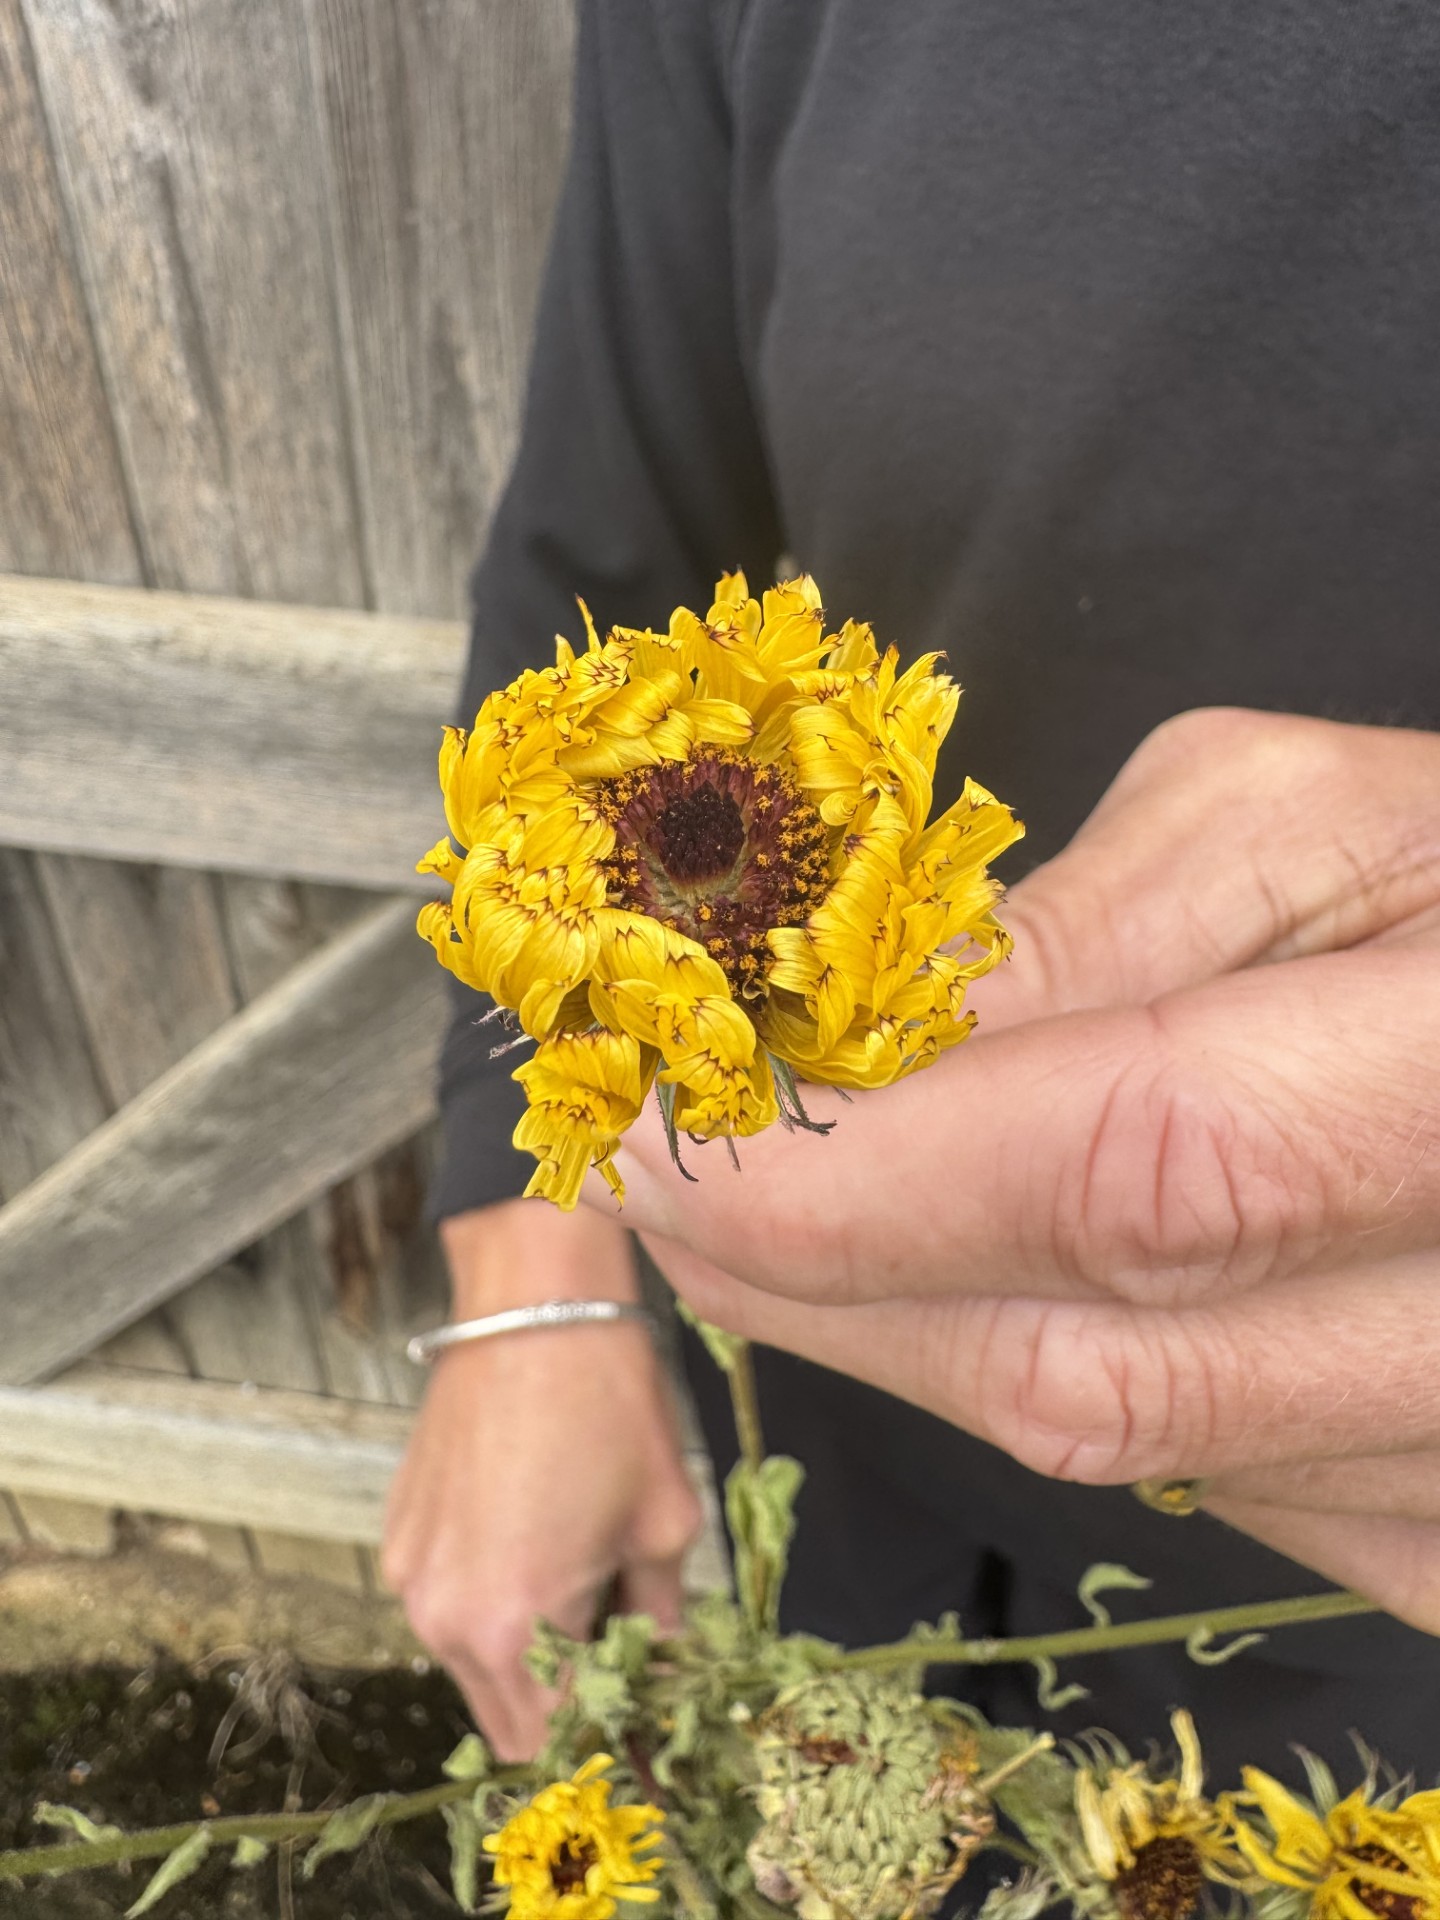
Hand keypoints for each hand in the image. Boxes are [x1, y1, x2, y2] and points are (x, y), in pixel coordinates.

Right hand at [382, 1199, 702, 1756]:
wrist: (533, 1304)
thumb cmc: (610, 1403)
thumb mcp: (664, 1525)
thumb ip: (661, 1624)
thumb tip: (665, 1678)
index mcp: (518, 1624)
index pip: (568, 1740)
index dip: (619, 1746)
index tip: (653, 1740)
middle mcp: (446, 1618)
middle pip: (513, 1722)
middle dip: (573, 1710)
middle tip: (627, 1667)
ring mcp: (411, 1578)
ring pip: (477, 1669)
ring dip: (531, 1659)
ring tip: (586, 1591)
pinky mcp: (399, 1537)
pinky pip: (449, 1606)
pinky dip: (494, 1604)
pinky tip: (539, 1543)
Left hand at [596, 709, 1439, 1628]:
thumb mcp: (1298, 821)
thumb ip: (1069, 936)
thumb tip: (831, 1069)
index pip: (1133, 1176)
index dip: (863, 1179)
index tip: (658, 1135)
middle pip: (1083, 1365)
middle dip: (821, 1278)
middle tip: (664, 1180)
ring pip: (1105, 1441)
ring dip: (904, 1326)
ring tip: (798, 1208)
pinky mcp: (1434, 1542)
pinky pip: (1170, 1476)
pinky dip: (1031, 1368)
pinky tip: (984, 1271)